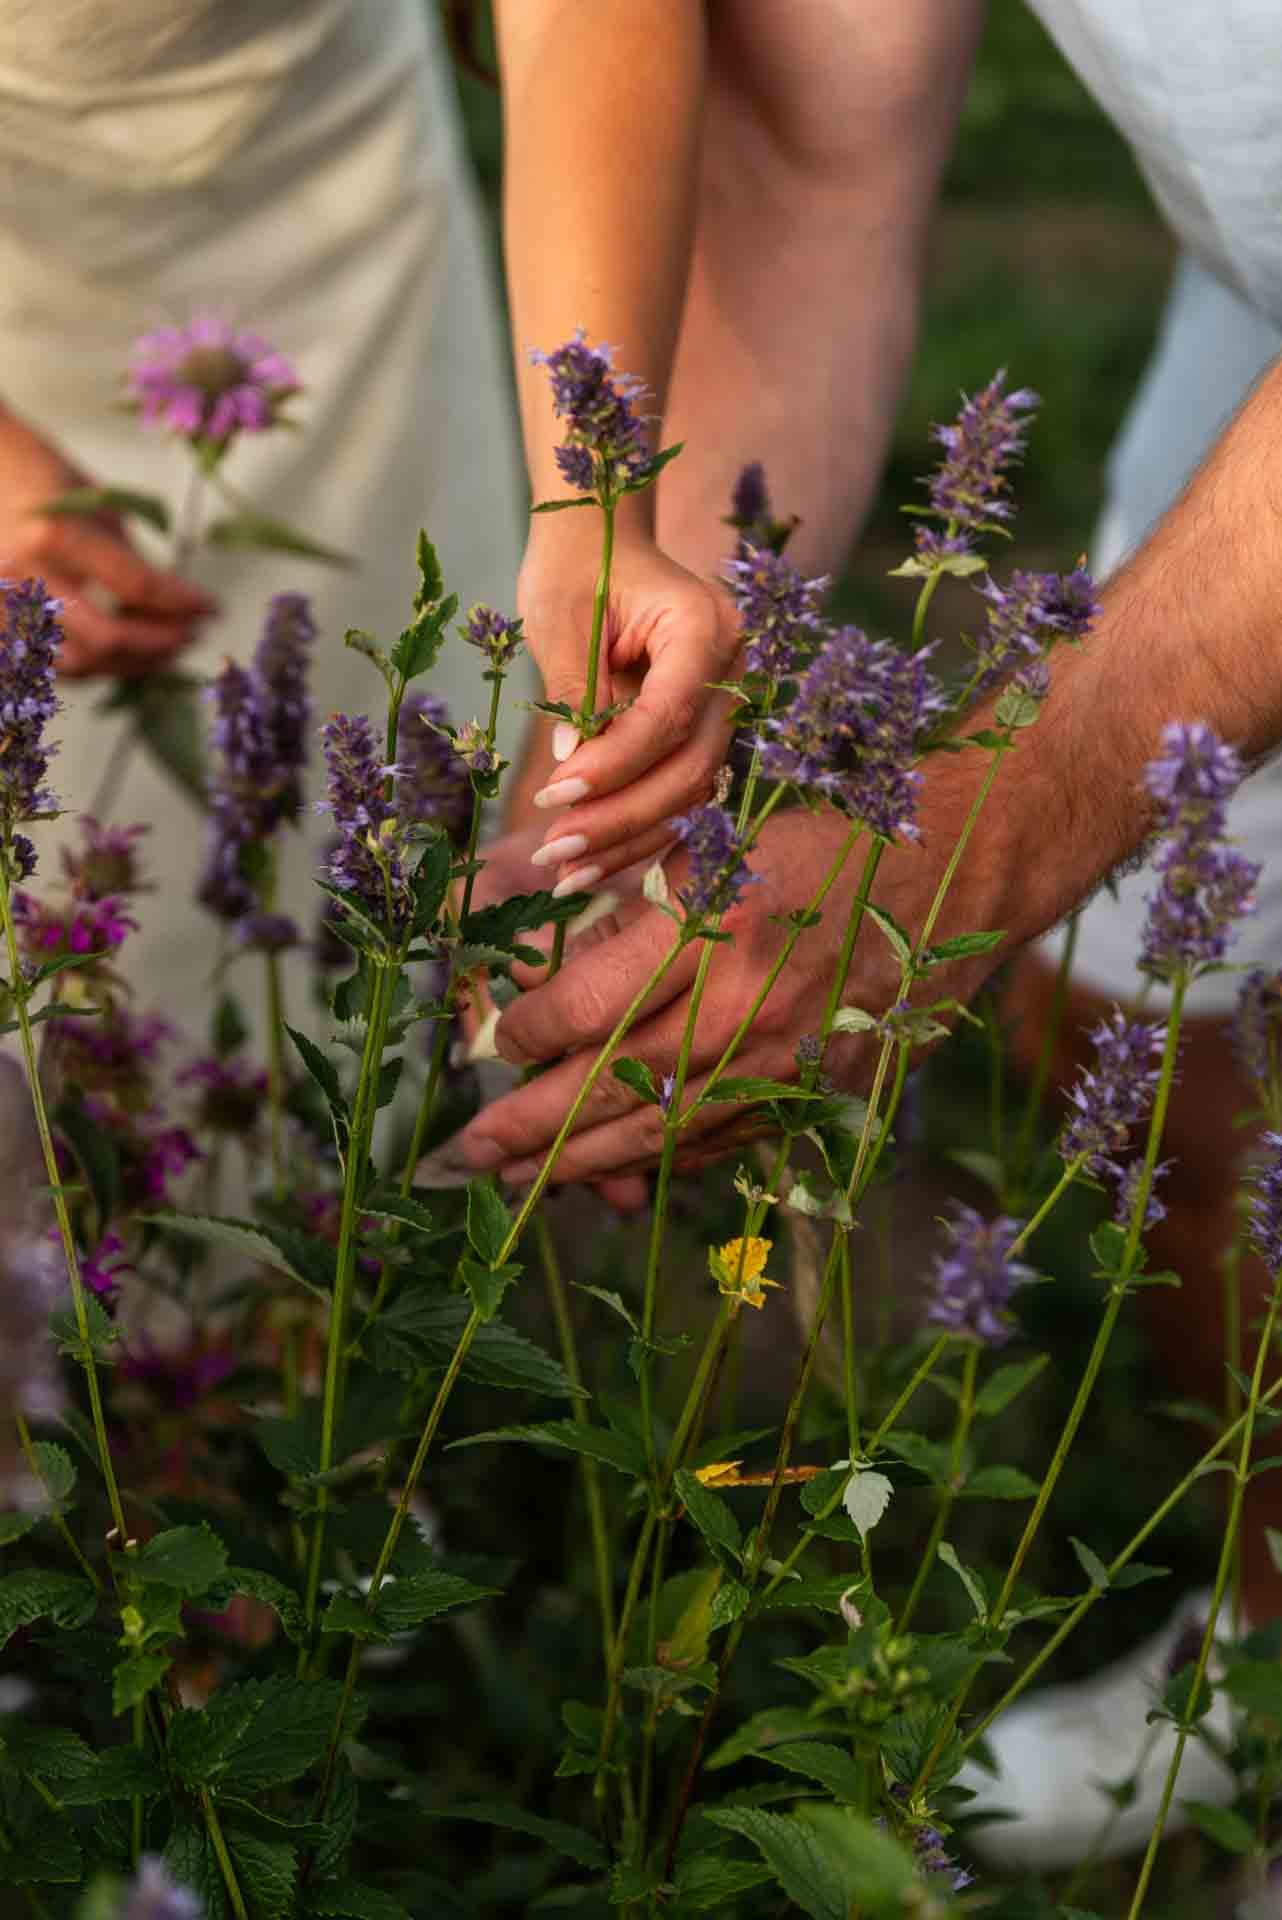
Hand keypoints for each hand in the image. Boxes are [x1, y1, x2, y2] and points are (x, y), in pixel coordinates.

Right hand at [0, 406, 215, 676]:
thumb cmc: (40, 474)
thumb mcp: (94, 504)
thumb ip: (129, 559)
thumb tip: (172, 605)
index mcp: (54, 536)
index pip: (137, 585)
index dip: (183, 604)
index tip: (211, 609)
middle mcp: (23, 577)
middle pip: (108, 638)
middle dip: (159, 643)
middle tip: (191, 636)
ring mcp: (1, 605)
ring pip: (77, 664)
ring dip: (128, 664)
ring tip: (161, 650)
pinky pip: (48, 667)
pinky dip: (90, 667)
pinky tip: (120, 655)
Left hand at [450, 777, 1020, 1188]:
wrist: (961, 870)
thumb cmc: (826, 835)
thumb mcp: (716, 840)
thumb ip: (628, 904)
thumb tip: (539, 963)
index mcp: (710, 925)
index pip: (584, 1007)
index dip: (524, 1035)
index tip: (490, 1044)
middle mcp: (745, 1005)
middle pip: (609, 1087)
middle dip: (527, 1127)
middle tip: (467, 1153)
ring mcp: (787, 1061)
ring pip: (660, 1133)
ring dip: (581, 1164)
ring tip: (520, 1180)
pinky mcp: (821, 1094)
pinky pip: (722, 1142)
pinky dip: (661, 1161)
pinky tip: (616, 1172)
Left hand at [518, 519, 741, 893]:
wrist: (600, 543)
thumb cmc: (576, 567)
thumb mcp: (562, 616)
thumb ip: (574, 687)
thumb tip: (573, 764)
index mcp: (705, 626)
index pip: (669, 716)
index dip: (615, 764)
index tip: (555, 793)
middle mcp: (733, 671)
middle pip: (690, 767)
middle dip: (622, 817)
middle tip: (555, 849)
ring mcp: (728, 704)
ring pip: (690, 793)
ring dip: (628, 838)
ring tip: (565, 872)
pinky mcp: (707, 731)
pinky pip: (679, 792)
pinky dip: (636, 830)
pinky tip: (591, 866)